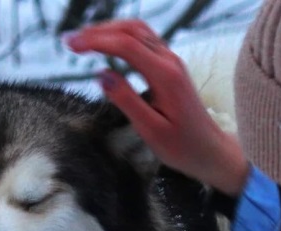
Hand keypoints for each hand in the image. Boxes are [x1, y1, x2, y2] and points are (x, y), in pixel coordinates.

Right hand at [64, 20, 249, 195]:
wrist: (210, 151)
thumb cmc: (183, 146)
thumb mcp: (151, 130)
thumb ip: (127, 101)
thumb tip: (101, 75)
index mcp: (165, 76)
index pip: (126, 45)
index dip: (95, 41)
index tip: (70, 46)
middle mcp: (170, 62)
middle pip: (131, 30)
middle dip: (98, 31)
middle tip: (70, 41)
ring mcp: (172, 61)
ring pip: (138, 31)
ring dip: (110, 30)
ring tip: (84, 39)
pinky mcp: (170, 66)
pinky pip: (145, 40)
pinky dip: (122, 36)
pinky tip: (107, 44)